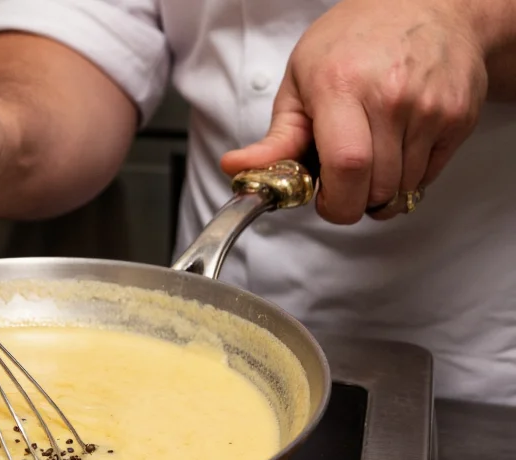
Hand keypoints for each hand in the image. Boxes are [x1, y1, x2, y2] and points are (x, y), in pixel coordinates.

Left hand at [221, 0, 487, 223]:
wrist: (428, 6)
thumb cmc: (353, 42)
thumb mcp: (300, 82)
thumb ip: (275, 138)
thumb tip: (236, 169)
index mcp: (342, 87)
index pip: (347, 166)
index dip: (335, 202)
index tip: (324, 201)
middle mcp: (391, 97)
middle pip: (375, 188)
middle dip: (353, 200)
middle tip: (342, 180)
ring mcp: (431, 108)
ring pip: (403, 189)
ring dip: (380, 190)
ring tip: (369, 156)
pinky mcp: (459, 119)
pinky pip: (428, 177)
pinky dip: (408, 176)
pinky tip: (396, 145)